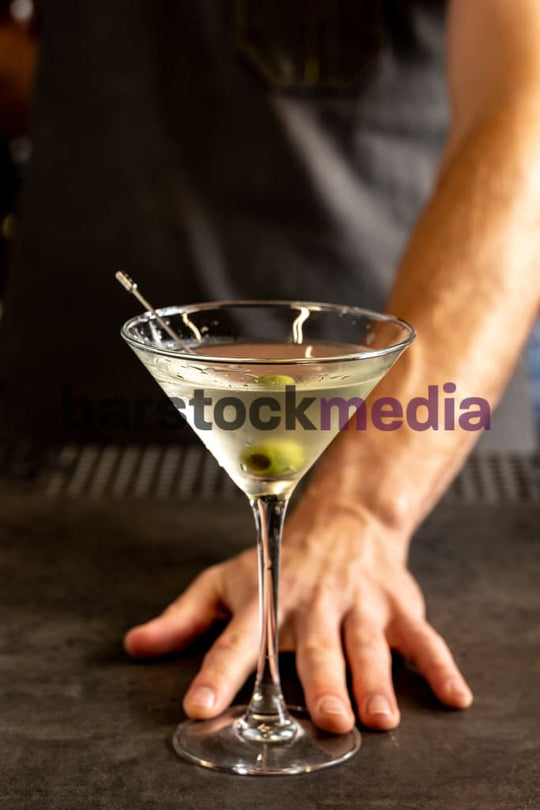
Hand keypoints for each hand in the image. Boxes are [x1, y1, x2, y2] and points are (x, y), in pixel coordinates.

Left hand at [124, 498, 472, 732]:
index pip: (237, 640)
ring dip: (376, 679)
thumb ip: (184, 617)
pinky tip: (454, 697)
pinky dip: (441, 666)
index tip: (200, 707)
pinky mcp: (397, 606)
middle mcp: (314, 604)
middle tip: (327, 719)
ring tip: (378, 716)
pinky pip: (423, 638)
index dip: (217, 673)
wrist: (345, 518)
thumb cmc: (280, 560)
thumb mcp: (226, 580)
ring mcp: (360, 604)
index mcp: (266, 602)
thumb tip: (134, 645)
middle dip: (322, 682)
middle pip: (316, 647)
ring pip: (368, 644)